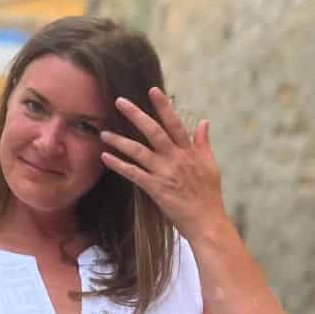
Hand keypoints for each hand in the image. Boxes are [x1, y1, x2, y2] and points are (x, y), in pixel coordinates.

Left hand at [100, 86, 226, 242]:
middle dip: (136, 115)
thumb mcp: (210, 165)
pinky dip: (118, 165)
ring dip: (120, 141)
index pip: (175, 124)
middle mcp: (176, 159)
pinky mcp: (156, 189)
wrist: (207, 223)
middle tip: (119, 101)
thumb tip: (204, 122)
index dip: (163, 106)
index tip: (153, 90)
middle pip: (153, 131)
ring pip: (139, 151)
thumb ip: (203, 143)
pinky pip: (133, 174)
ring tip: (104, 133)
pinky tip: (105, 157)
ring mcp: (165, 173)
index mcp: (189, 152)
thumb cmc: (209, 196)